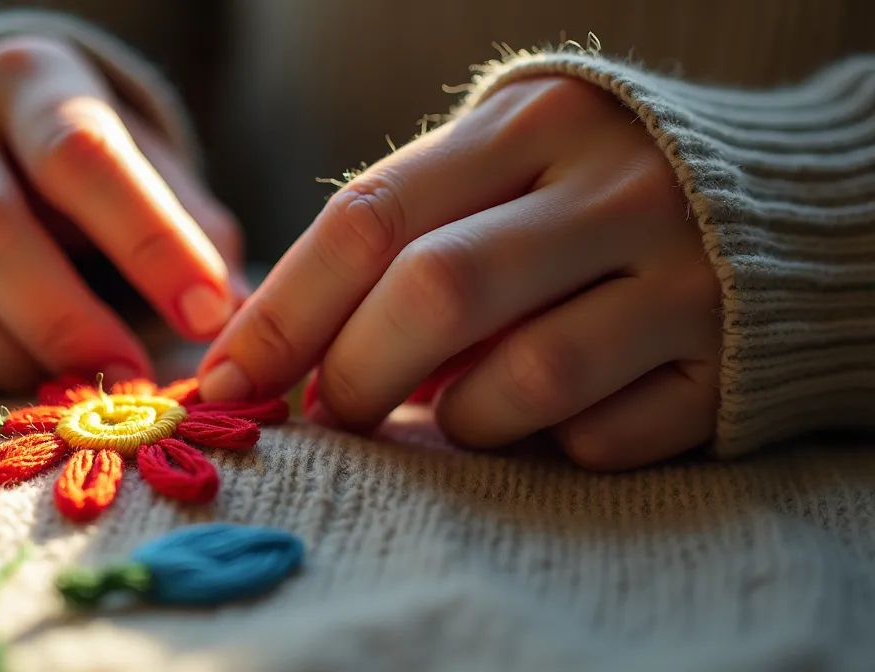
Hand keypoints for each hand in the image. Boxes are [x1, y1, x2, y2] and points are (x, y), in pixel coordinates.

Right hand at [0, 36, 243, 398]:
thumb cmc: (57, 155)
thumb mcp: (131, 156)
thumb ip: (187, 225)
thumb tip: (245, 320)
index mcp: (24, 82)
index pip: (83, 156)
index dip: (150, 242)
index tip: (209, 315)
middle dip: (65, 321)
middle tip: (132, 384)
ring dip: (10, 361)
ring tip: (71, 388)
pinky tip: (2, 383)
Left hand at [199, 77, 721, 469]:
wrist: (793, 201)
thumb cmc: (594, 188)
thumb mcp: (505, 165)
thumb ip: (406, 232)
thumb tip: (281, 347)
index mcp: (529, 124)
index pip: (371, 217)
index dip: (286, 309)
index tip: (230, 378)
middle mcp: (609, 189)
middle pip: (436, 292)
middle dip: (355, 374)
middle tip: (329, 414)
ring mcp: (682, 276)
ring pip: (524, 378)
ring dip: (458, 421)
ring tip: (452, 414)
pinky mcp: (728, 364)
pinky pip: (604, 437)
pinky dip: (553, 446)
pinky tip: (552, 423)